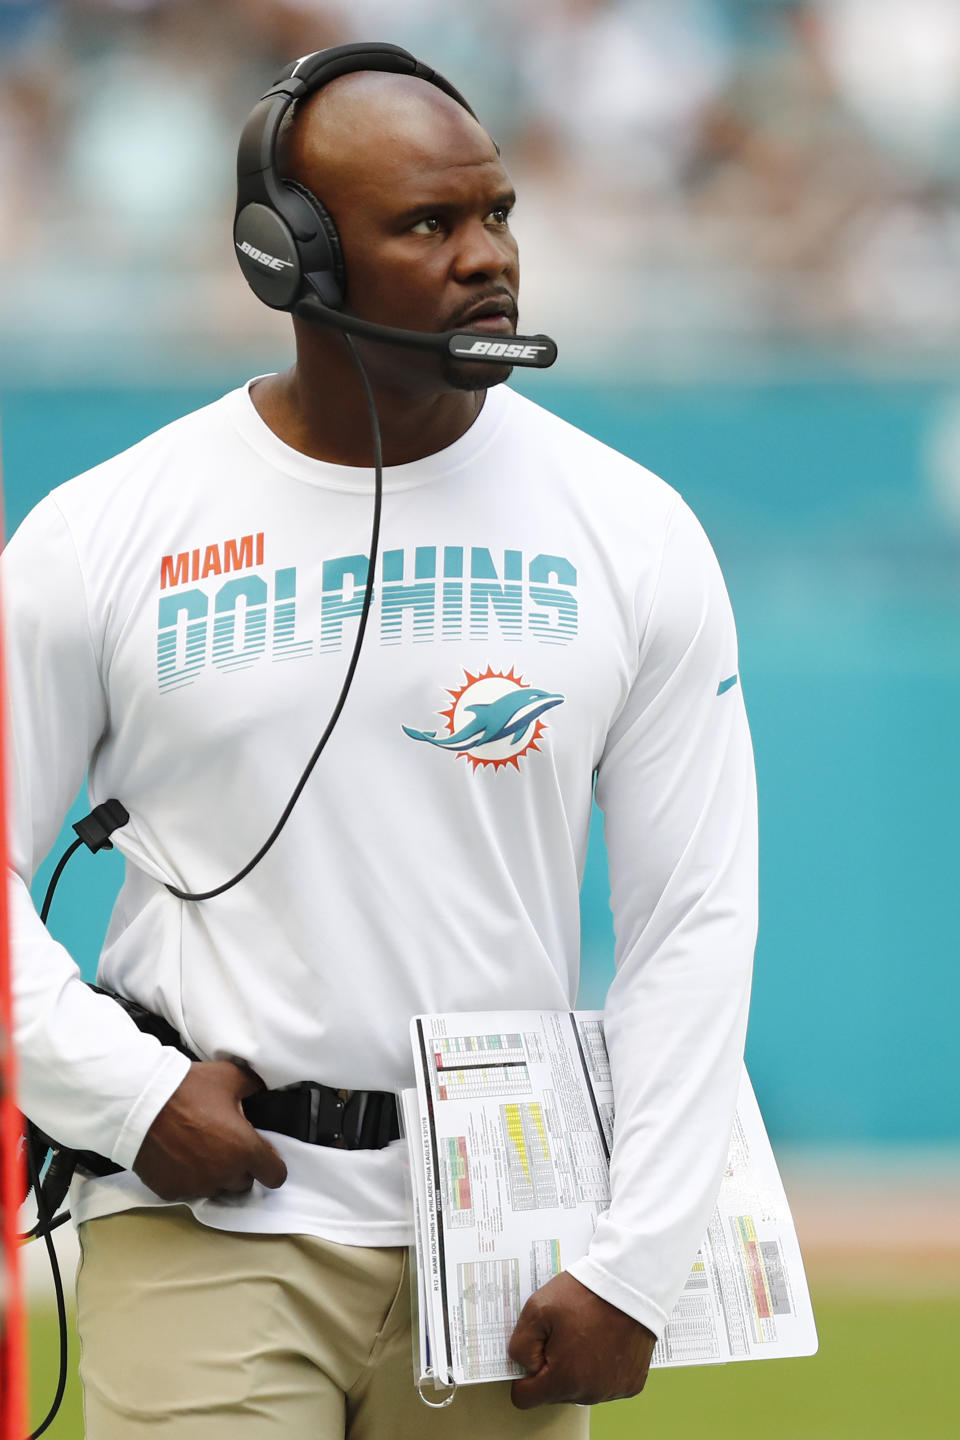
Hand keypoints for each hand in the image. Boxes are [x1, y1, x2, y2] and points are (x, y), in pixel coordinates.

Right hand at [132, 1061, 287, 1201]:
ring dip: (214, 1172)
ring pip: (217, 1187)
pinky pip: (189, 1189)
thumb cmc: (186, 1089)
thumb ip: (254, 1086)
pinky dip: (188, 1176)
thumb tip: (262, 1089)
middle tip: (223, 1140)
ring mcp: (198, 1186)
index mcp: (245, 1149)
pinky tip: (179, 1154)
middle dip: (239, 1164)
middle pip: (244, 1180)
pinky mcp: (173, 1192)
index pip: (275, 1175)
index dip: (271, 1164)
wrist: (140, 1103)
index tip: (263, 1155)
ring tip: (199, 1145)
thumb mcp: (229, 1076)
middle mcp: (224, 1173)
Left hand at [508, 1271, 656, 1408]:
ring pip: (579, 1389)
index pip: (525, 1398)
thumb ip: (520, 1346)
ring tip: (586, 1333)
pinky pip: (604, 1383)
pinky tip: (604, 1340)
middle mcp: (590, 1393)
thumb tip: (525, 1367)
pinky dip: (600, 1367)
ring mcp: (613, 1390)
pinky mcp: (631, 1383)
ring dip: (577, 1368)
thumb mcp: (537, 1309)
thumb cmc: (585, 1294)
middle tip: (563, 1333)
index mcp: (564, 1380)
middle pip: (554, 1393)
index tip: (533, 1353)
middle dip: (552, 1368)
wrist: (632, 1283)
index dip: (523, 1375)